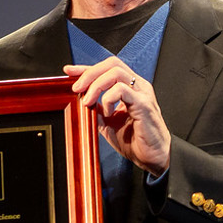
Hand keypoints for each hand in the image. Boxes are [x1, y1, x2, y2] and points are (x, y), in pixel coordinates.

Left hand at [64, 58, 170, 175]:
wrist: (153, 158)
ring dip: (96, 85)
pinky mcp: (144, 104)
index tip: (68, 72)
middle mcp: (138, 86)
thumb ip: (97, 109)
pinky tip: (106, 112)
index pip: (107, 68)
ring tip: (87, 101)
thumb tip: (79, 101)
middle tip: (76, 88)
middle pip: (112, 63)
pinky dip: (108, 98)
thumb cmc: (135, 141)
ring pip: (116, 72)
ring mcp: (142, 93)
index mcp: (130, 87)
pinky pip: (122, 90)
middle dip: (89, 73)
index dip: (86, 68)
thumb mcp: (108, 122)